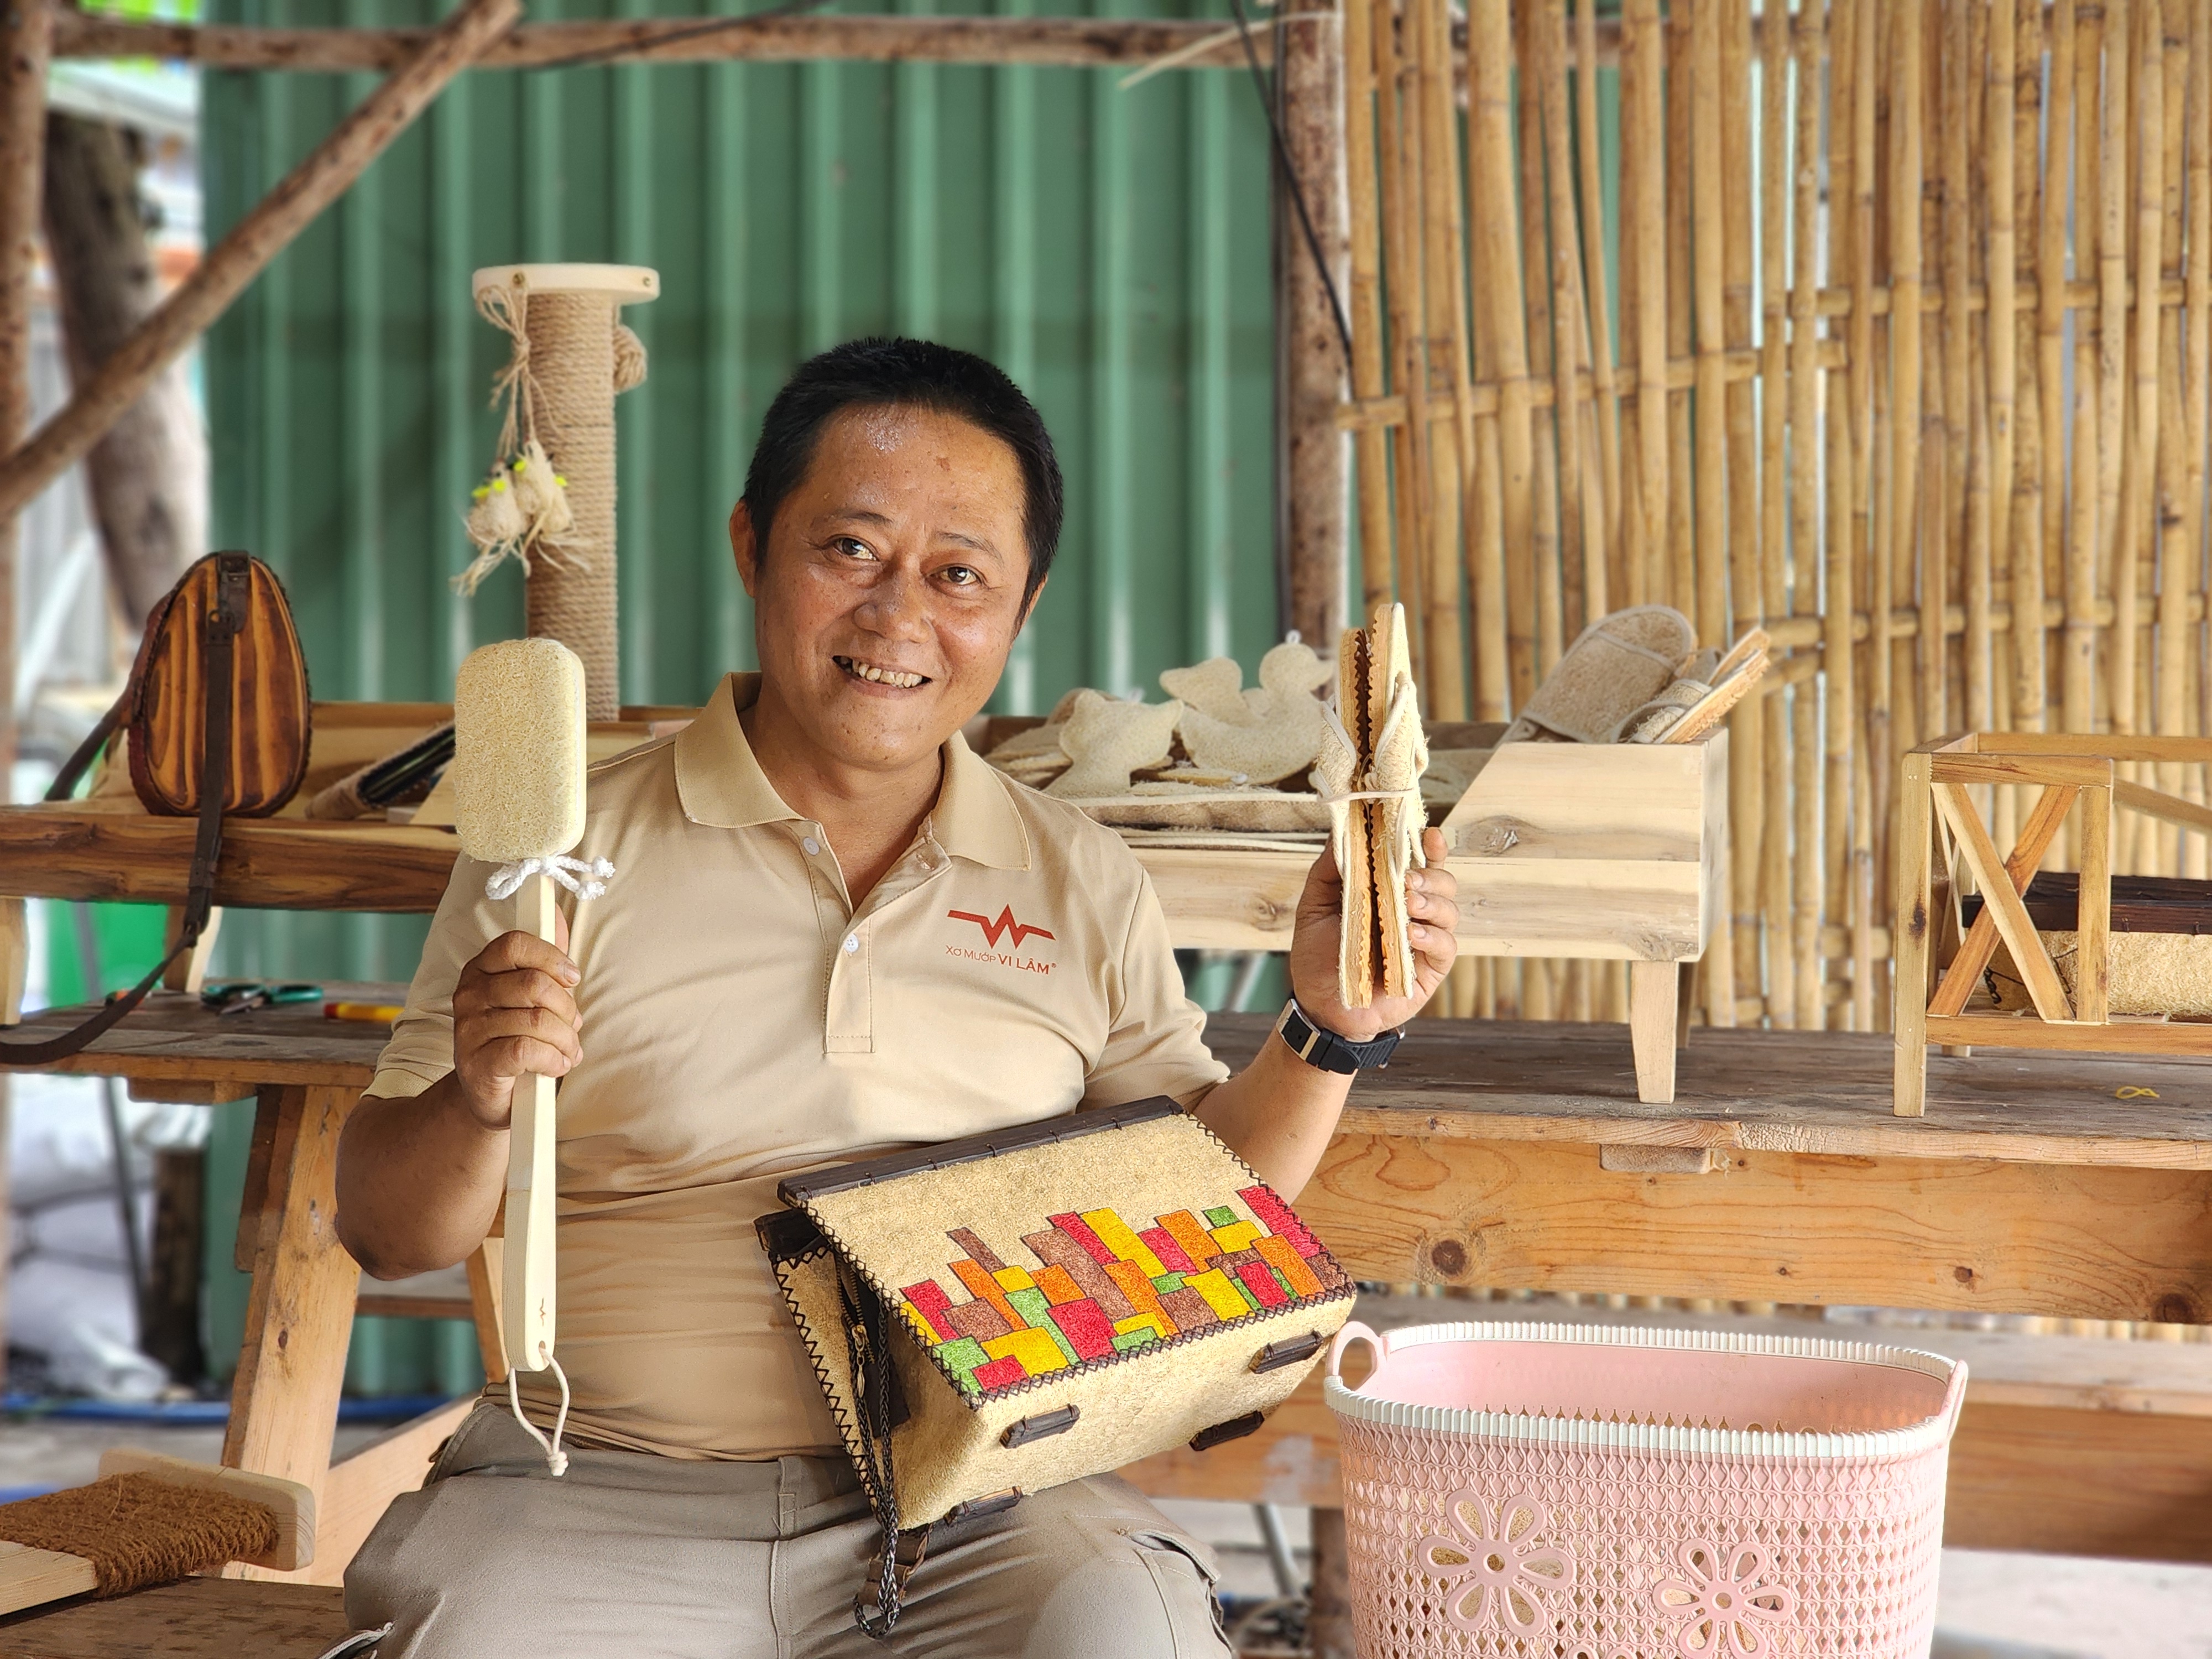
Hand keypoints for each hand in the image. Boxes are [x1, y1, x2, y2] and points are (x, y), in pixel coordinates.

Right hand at [449, 907, 580, 1130]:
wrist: (492, 1094)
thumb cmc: (516, 1038)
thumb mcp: (531, 997)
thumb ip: (544, 960)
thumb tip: (557, 917)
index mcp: (481, 970)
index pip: (515, 944)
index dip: (551, 957)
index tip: (572, 979)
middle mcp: (468, 995)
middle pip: (534, 984)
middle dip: (566, 1009)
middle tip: (572, 1027)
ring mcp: (469, 1029)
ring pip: (537, 1021)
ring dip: (566, 1040)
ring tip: (567, 1051)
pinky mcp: (477, 1062)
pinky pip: (527, 1050)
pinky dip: (554, 1060)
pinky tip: (556, 1066)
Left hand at [1287, 826, 1458, 1041]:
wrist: (1321, 1006)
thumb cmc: (1318, 955)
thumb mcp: (1315, 906)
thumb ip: (1330, 870)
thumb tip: (1342, 829)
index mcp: (1389, 892)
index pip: (1419, 862)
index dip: (1430, 847)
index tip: (1429, 833)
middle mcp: (1413, 912)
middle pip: (1443, 881)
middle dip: (1431, 874)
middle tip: (1407, 878)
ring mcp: (1424, 940)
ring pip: (1450, 910)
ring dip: (1432, 902)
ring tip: (1408, 903)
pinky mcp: (1430, 969)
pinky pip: (1446, 946)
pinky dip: (1432, 936)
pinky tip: (1410, 933)